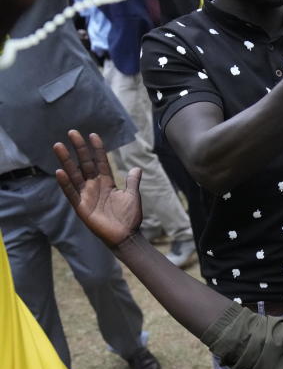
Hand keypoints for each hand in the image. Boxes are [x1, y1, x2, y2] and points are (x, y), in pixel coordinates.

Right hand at [53, 131, 142, 247]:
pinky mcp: (81, 207)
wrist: (126, 236)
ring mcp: (86, 195)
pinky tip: (59, 171)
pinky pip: (71, 193)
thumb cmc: (129, 217)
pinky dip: (65, 183)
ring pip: (74, 174)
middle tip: (72, 132)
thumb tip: (137, 168)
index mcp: (106, 182)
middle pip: (85, 164)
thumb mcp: (132, 196)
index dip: (97, 149)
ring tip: (58, 146)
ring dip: (66, 161)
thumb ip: (132, 182)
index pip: (100, 162)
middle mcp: (94, 186)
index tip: (93, 135)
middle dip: (79, 149)